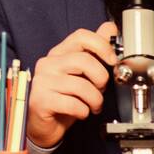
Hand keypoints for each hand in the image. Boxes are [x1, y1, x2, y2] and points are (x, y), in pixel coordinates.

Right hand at [26, 21, 118, 147]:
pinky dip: (83, 111)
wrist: (43, 125)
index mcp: (58, 54)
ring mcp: (42, 82)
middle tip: (101, 89)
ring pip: (81, 85)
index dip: (102, 46)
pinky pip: (73, 104)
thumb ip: (93, 50)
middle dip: (101, 78)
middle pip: (83, 60)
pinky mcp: (41, 100)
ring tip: (93, 105)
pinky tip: (80, 112)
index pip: (81, 36)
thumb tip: (109, 28)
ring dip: (95, 99)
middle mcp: (48, 64)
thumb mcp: (80, 73)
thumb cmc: (63, 98)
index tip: (112, 60)